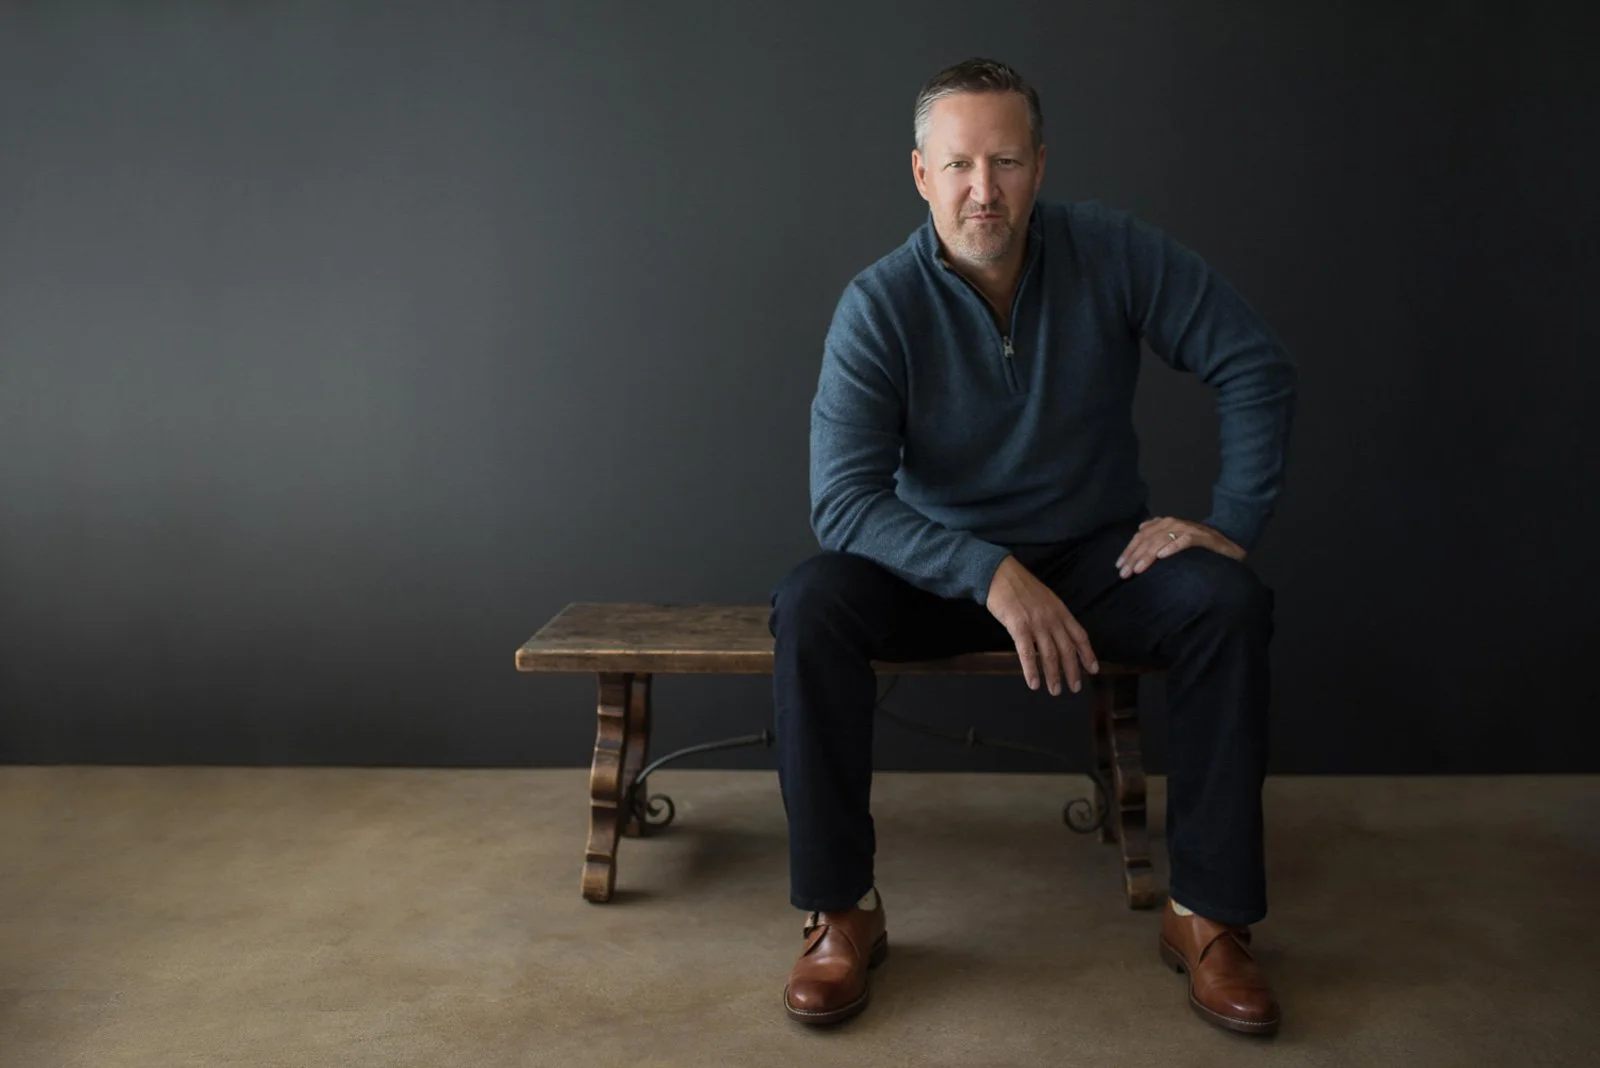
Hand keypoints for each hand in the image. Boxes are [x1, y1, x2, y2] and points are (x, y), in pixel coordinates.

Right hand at [985, 556, 1098, 695]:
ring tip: (1055, 690)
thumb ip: (1054, 615)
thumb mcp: (1045, 598)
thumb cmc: (1020, 586)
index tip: (1093, 669)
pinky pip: (1028, 653)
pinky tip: (1034, 683)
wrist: (999, 574)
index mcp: (1060, 610)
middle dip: (1073, 670)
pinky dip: (1032, 670)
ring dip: (1054, 675)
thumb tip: (1059, 635)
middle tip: (1075, 688)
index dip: (1087, 654)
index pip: (1080, 635)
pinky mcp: (1018, 627)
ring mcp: (1036, 623)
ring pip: (1050, 654)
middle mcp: (1052, 618)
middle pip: (1067, 649)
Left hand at [1115, 517, 1244, 578]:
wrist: (1228, 539)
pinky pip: (1184, 541)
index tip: (1119, 566)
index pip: (1141, 536)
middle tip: (1125, 573)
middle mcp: (1173, 523)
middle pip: (1148, 539)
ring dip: (1148, 555)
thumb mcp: (1175, 536)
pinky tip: (1162, 556)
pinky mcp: (1201, 537)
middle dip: (1134, 557)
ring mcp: (1187, 529)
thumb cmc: (1198, 541)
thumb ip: (1158, 533)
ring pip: (1161, 540)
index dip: (1129, 551)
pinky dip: (1172, 547)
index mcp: (1164, 523)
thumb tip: (1140, 530)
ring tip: (1138, 569)